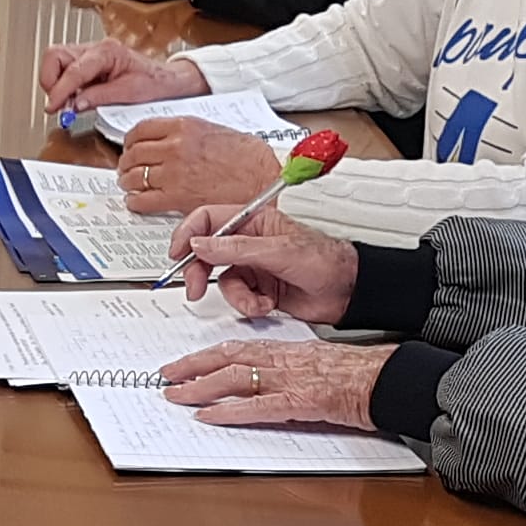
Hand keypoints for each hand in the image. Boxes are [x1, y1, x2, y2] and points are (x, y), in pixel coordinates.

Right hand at [36, 36, 204, 112]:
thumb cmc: (154, 82)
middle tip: (57, 102)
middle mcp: (95, 48)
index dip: (60, 91)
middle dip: (50, 81)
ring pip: (55, 61)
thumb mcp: (128, 94)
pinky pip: (64, 69)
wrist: (167, 79)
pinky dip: (63, 84)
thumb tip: (74, 104)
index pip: (73, 71)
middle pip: (55, 56)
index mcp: (107, 52)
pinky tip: (73, 97)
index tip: (53, 107)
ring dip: (55, 83)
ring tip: (66, 102)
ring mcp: (90, 54)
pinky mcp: (88, 63)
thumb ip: (98, 98)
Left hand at [116, 112, 283, 215]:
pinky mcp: (177, 197)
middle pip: (133, 154)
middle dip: (126, 163)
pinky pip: (143, 199)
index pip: (140, 130)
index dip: (130, 141)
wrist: (264, 178)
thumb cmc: (248, 157)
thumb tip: (168, 140)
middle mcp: (174, 147)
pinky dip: (135, 202)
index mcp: (183, 126)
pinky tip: (137, 202)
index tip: (130, 148)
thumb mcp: (213, 130)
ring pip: (134, 176)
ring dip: (128, 182)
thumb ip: (186, 133)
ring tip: (130, 185)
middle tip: (127, 169)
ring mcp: (174, 172)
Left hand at [156, 336, 392, 428]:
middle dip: (192, 366)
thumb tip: (266, 383)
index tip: (184, 362)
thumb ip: (290, 370)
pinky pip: (257, 406)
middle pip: (227, 358)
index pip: (237, 348)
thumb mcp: (318, 365)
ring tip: (176, 395)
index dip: (206, 355)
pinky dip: (229, 411)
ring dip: (200, 387)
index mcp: (287, 351)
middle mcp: (283, 361)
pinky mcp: (301, 402)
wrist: (388, 378)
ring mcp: (290, 380)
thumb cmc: (360, 375)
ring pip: (235, 378)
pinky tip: (209, 416)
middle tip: (166, 375)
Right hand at [165, 205, 362, 324]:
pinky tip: (268, 305)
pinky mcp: (258, 290)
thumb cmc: (326, 261)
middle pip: (207, 253)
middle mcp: (248, 243)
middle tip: (194, 288)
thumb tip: (199, 244)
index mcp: (254, 221)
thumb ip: (235, 248)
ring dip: (237, 295)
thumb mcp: (278, 251)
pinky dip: (249, 305)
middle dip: (200, 272)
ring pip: (223, 281)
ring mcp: (253, 267)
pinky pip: (238, 298)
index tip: (177, 253)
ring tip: (256, 301)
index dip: (188, 234)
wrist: (348, 293)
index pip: (208, 219)